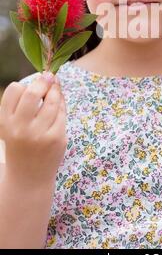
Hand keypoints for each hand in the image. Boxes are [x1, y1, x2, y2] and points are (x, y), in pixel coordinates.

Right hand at [0, 72, 66, 187]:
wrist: (29, 178)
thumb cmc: (21, 145)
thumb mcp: (12, 126)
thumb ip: (22, 103)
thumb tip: (48, 76)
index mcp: (6, 122)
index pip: (14, 90)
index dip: (24, 84)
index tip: (31, 86)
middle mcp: (20, 128)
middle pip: (33, 93)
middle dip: (44, 81)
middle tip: (49, 77)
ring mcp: (39, 134)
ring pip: (52, 101)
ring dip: (56, 91)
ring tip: (55, 89)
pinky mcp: (56, 138)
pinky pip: (62, 113)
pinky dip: (61, 105)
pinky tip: (59, 105)